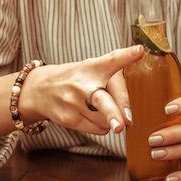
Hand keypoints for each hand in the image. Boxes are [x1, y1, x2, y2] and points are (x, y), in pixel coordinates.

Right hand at [18, 46, 143, 135]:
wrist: (41, 89)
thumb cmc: (78, 78)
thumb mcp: (94, 68)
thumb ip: (117, 84)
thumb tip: (129, 118)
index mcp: (94, 67)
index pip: (112, 60)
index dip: (127, 56)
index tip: (139, 51)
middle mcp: (83, 84)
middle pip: (102, 101)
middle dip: (113, 114)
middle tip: (125, 124)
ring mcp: (74, 103)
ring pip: (105, 121)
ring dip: (112, 120)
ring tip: (100, 108)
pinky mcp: (68, 119)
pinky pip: (97, 129)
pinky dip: (102, 126)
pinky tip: (92, 115)